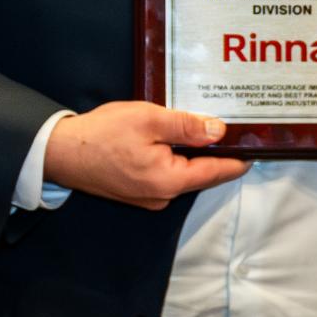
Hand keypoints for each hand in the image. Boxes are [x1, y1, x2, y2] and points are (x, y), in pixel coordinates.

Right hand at [43, 102, 249, 209]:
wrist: (60, 152)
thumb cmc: (101, 135)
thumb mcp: (149, 120)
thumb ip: (187, 126)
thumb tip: (218, 132)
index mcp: (169, 180)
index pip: (216, 172)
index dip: (238, 160)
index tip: (257, 150)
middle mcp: (162, 196)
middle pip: (201, 174)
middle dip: (215, 154)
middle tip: (232, 131)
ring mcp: (148, 197)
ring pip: (182, 174)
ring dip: (192, 155)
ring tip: (203, 130)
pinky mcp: (136, 192)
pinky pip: (165, 174)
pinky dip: (173, 159)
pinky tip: (171, 139)